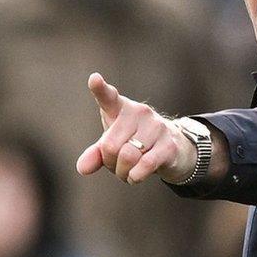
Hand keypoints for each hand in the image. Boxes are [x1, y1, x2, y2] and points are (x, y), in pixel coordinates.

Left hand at [76, 73, 195, 183]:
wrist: (173, 148)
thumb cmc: (136, 142)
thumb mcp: (113, 145)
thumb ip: (96, 154)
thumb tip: (82, 168)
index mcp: (121, 108)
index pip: (108, 96)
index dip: (100, 88)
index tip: (94, 79)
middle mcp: (140, 113)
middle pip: (110, 146)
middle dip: (110, 163)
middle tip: (117, 164)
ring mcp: (156, 127)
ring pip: (127, 156)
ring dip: (122, 172)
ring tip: (127, 171)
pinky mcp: (169, 145)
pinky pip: (145, 165)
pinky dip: (135, 176)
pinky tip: (135, 177)